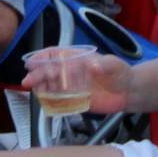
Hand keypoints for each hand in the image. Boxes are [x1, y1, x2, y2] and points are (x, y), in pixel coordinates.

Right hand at [20, 48, 136, 114]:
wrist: (129, 92)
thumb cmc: (121, 73)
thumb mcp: (115, 65)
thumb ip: (105, 65)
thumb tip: (92, 65)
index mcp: (77, 59)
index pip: (56, 54)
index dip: (42, 57)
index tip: (32, 62)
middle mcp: (72, 72)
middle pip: (50, 71)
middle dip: (38, 74)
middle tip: (28, 81)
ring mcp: (73, 86)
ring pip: (51, 86)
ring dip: (41, 87)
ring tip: (34, 90)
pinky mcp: (76, 100)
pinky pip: (59, 101)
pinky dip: (50, 101)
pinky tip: (44, 102)